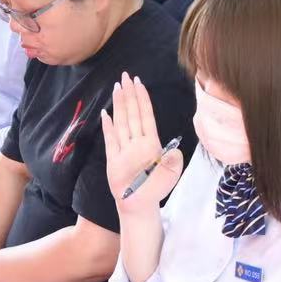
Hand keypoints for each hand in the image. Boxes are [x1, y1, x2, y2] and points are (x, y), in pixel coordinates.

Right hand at [101, 74, 184, 214]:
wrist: (139, 205)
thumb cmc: (156, 190)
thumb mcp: (170, 175)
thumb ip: (172, 162)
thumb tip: (175, 150)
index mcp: (151, 143)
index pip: (146, 116)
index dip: (142, 98)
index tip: (139, 82)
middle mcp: (137, 143)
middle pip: (132, 114)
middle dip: (130, 94)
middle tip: (125, 76)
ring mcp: (124, 149)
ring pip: (121, 122)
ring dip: (119, 105)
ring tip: (117, 87)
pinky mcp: (113, 159)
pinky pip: (110, 139)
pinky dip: (107, 127)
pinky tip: (105, 114)